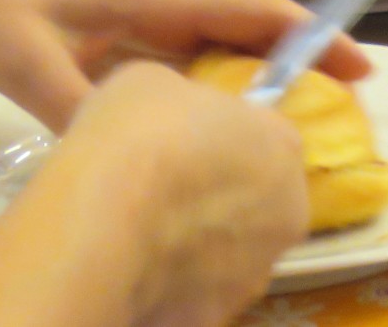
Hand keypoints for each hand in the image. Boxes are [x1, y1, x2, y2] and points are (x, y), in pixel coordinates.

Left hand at [0, 0, 368, 131]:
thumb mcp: (23, 57)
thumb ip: (75, 103)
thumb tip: (130, 148)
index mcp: (153, 0)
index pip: (252, 13)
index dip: (311, 36)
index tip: (359, 68)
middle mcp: (157, 11)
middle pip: (248, 32)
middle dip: (303, 60)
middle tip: (346, 108)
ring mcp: (134, 32)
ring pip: (217, 56)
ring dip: (261, 82)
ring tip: (299, 126)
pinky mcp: (110, 53)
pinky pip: (180, 76)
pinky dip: (213, 100)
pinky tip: (218, 133)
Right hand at [0, 62, 309, 326]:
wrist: (99, 222)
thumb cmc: (135, 135)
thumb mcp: (153, 83)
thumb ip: (182, 102)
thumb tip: (176, 118)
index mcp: (283, 145)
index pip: (266, 139)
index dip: (223, 143)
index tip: (183, 149)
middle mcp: (288, 209)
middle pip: (258, 200)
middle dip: (219, 198)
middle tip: (162, 195)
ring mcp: (255, 269)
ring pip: (232, 254)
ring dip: (200, 247)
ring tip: (143, 240)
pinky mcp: (216, 314)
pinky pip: (197, 295)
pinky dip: (173, 288)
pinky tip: (135, 275)